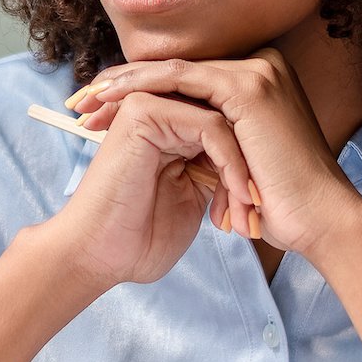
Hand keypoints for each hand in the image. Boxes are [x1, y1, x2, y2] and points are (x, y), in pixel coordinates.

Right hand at [43, 89, 261, 293]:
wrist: (102, 256)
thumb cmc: (144, 236)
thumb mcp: (196, 196)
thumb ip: (217, 168)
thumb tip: (258, 158)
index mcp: (167, 128)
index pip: (226, 127)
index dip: (248, 167)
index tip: (259, 212)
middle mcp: (157, 109)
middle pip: (228, 120)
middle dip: (248, 170)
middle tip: (255, 214)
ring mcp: (148, 105)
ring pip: (224, 121)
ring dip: (242, 171)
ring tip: (245, 212)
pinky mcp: (143, 111)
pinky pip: (209, 126)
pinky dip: (230, 163)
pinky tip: (234, 197)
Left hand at [70, 50, 361, 262]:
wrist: (319, 223)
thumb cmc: (281, 206)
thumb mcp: (236, 165)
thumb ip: (211, 144)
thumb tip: (173, 148)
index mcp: (258, 84)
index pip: (184, 81)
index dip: (138, 93)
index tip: (96, 111)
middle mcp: (260, 67)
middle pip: (174, 71)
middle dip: (121, 85)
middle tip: (78, 100)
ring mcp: (256, 72)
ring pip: (171, 70)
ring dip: (123, 83)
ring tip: (85, 100)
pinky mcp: (247, 87)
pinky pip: (180, 79)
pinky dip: (141, 87)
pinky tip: (110, 99)